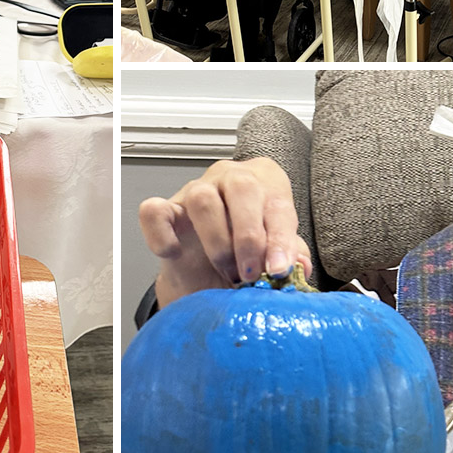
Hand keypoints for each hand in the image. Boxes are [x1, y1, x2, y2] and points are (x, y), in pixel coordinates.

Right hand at [139, 157, 311, 307]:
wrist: (207, 275)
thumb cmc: (246, 255)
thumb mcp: (275, 255)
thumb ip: (290, 256)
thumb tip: (298, 264)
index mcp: (265, 181)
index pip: (277, 203)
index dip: (280, 239)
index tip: (279, 269)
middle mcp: (230, 177)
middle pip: (241, 188)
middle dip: (249, 236)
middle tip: (250, 273)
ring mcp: (194, 190)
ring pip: (202, 198)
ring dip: (217, 241)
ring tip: (227, 272)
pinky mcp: (165, 210)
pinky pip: (154, 212)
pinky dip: (163, 235)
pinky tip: (176, 253)